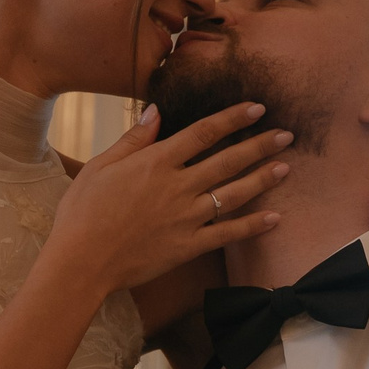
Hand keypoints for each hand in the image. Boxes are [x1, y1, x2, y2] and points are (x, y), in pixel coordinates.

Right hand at [48, 103, 292, 299]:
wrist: (81, 260)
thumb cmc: (83, 212)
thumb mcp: (101, 166)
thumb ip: (134, 139)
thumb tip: (156, 111)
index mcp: (156, 162)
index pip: (203, 132)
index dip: (233, 118)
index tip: (257, 108)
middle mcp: (177, 186)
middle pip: (228, 160)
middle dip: (260, 145)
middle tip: (287, 134)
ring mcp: (186, 217)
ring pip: (233, 193)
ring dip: (262, 179)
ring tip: (285, 167)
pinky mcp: (187, 246)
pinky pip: (227, 234)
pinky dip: (252, 226)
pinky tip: (274, 218)